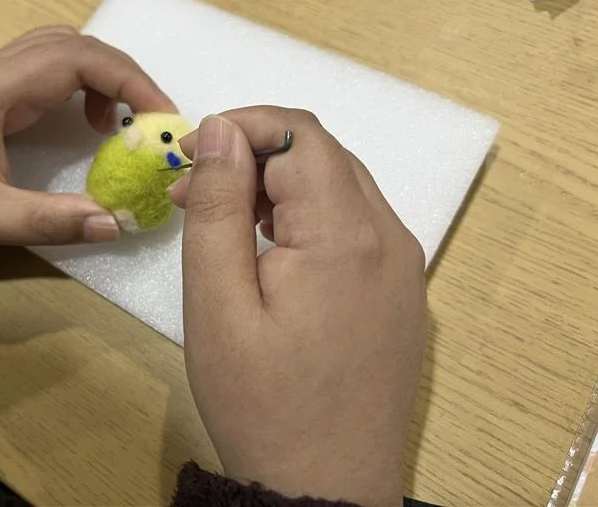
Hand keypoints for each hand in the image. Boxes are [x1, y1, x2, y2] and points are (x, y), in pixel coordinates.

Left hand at [0, 26, 175, 248]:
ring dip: (100, 77)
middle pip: (74, 43)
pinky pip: (45, 67)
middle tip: (151, 119)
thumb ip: (50, 222)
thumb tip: (116, 223)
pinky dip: (78, 86)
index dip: (128, 80)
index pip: (77, 58)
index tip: (161, 115)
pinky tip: (82, 124)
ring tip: (118, 123)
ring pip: (60, 49)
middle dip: (123, 76)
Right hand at [170, 107, 426, 505]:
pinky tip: (276, 258)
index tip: (192, 161)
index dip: (242, 128)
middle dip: (256, 159)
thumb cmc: (262, 403)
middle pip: (324, 157)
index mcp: (348, 235)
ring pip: (341, 189)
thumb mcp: (217, 303)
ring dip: (282, 190)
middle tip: (197, 198)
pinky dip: (312, 221)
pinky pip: (358, 229)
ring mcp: (405, 268)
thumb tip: (220, 129)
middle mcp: (392, 239)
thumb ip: (217, 207)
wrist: (326, 491)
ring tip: (229, 231)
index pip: (300, 134)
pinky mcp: (403, 294)